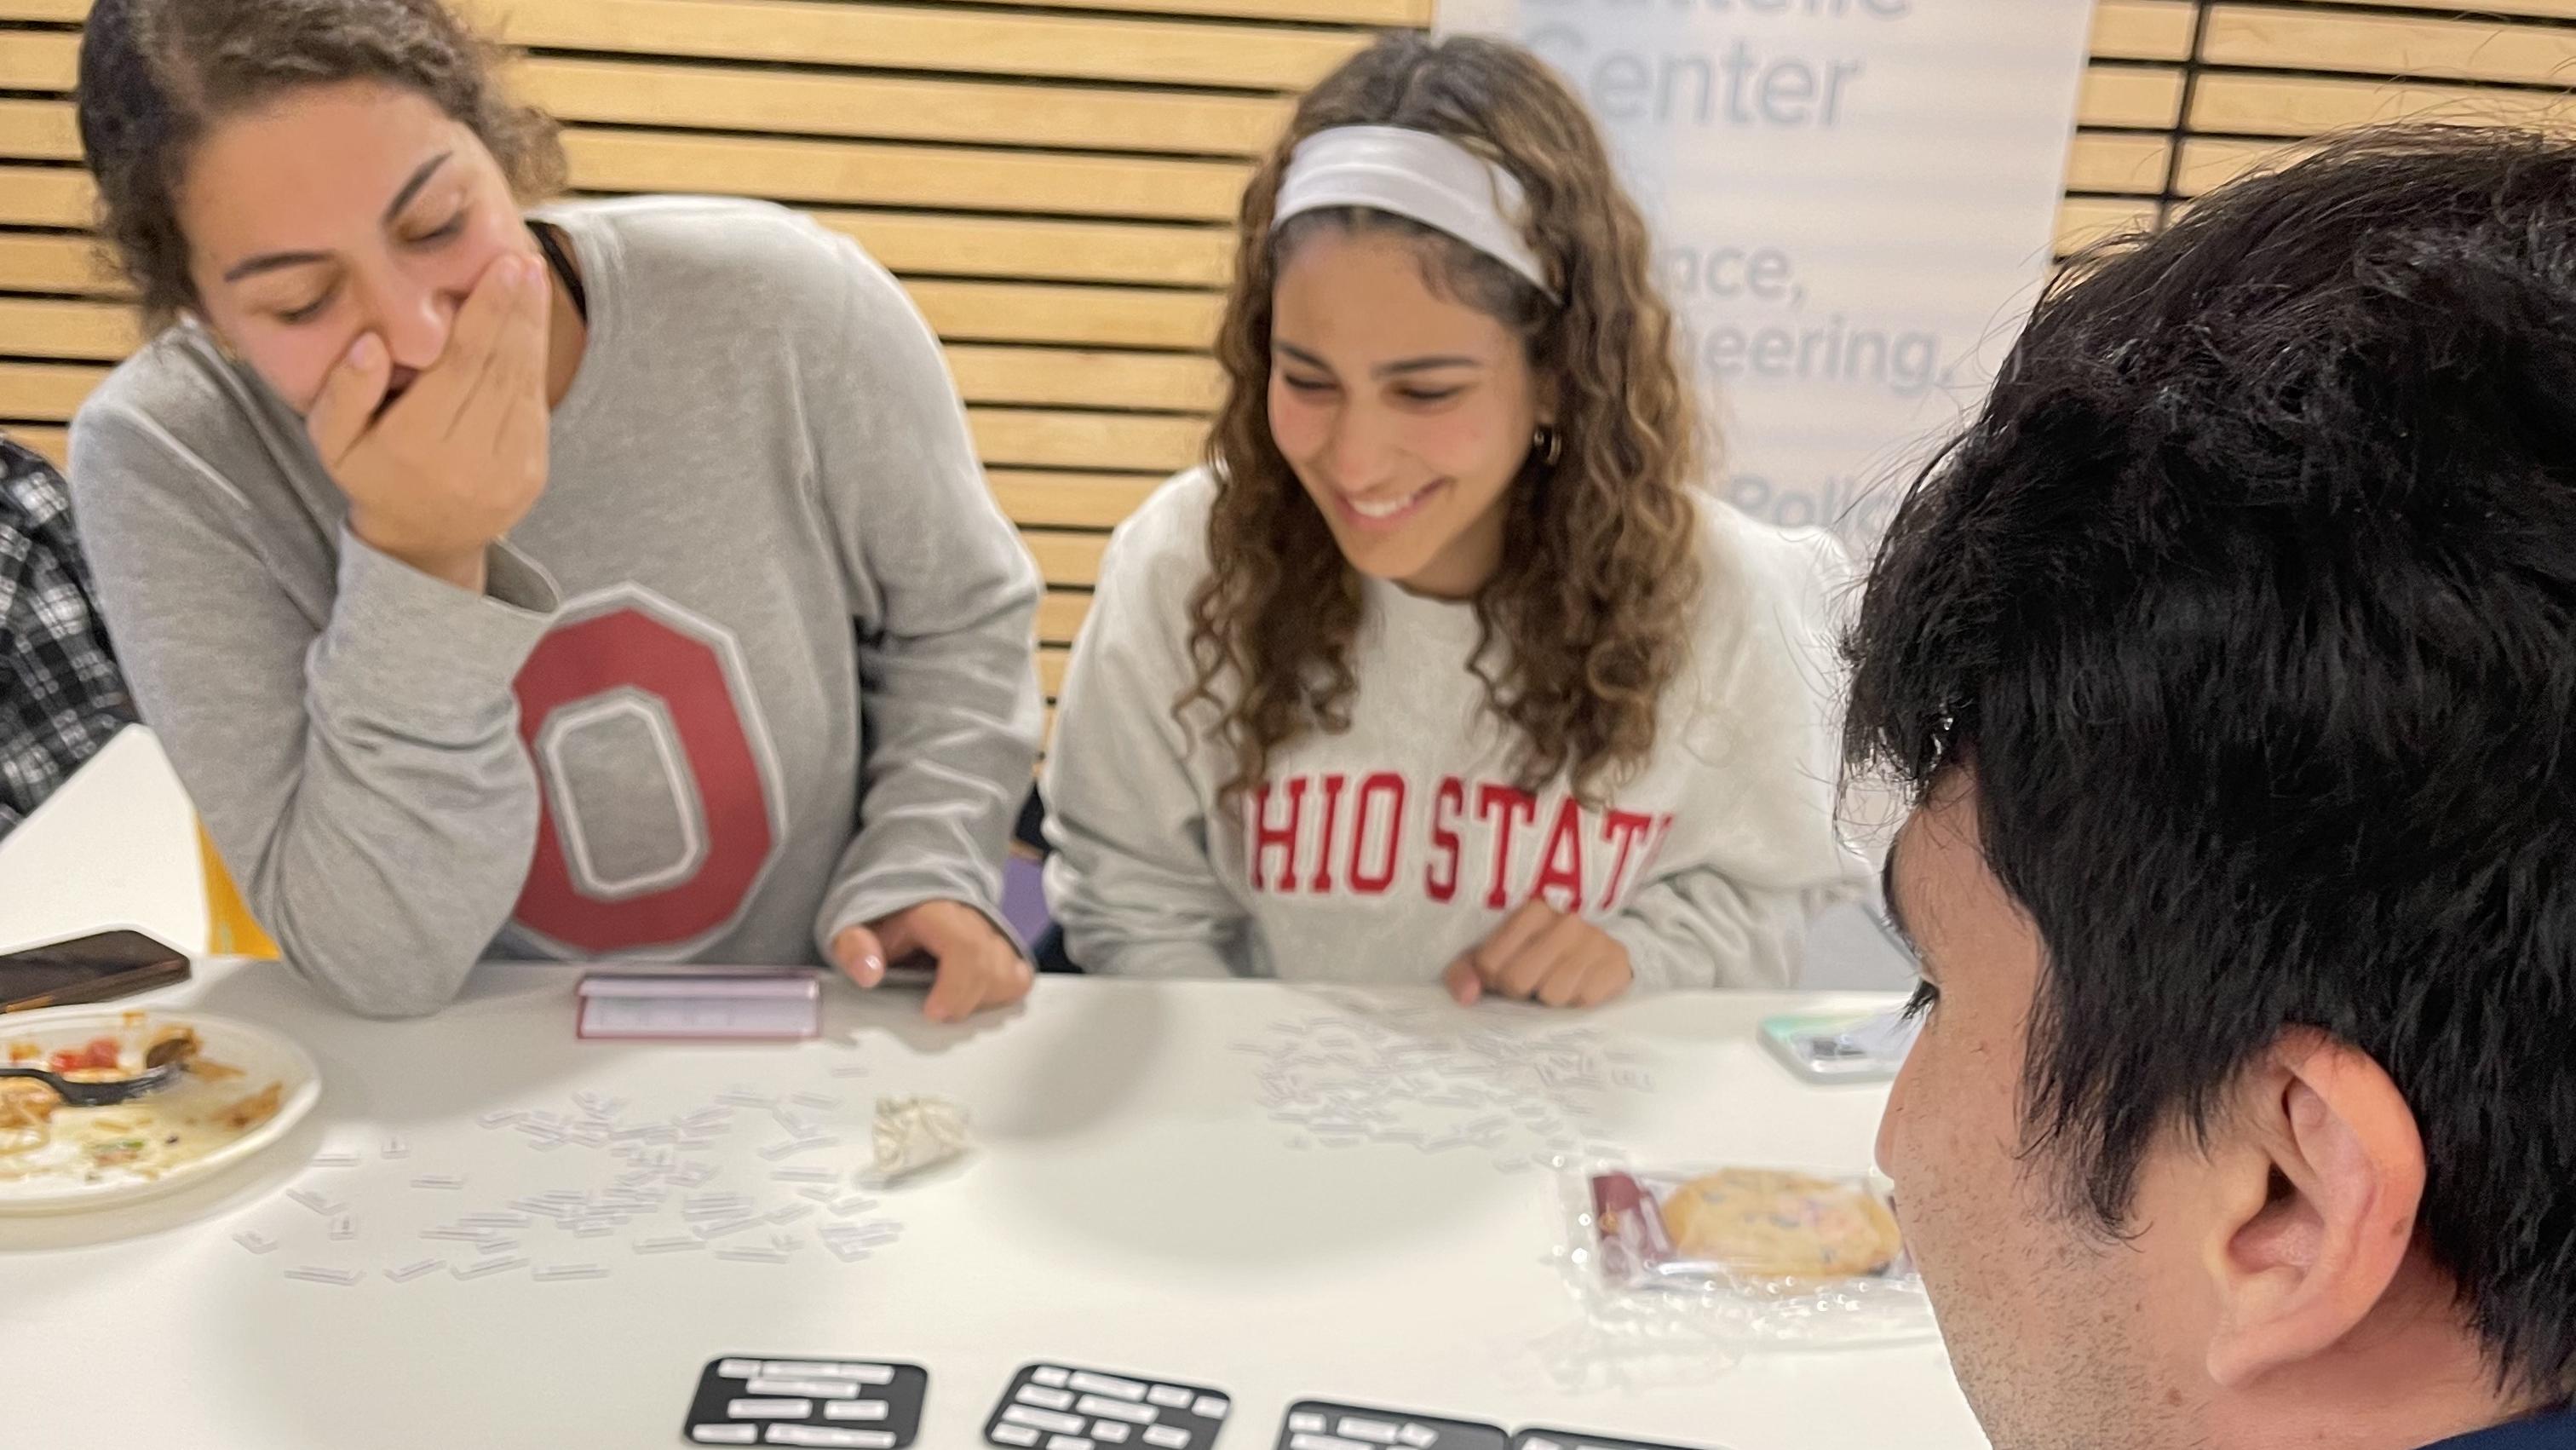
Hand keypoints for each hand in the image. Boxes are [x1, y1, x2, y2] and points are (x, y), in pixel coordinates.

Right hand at [305, 251, 551, 590]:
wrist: (421, 541)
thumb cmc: (370, 473)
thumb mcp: (333, 438)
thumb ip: (345, 391)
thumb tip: (371, 342)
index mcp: (415, 444)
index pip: (460, 367)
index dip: (486, 315)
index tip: (503, 269)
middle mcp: (467, 458)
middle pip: (498, 370)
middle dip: (515, 312)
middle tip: (524, 261)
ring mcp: (506, 469)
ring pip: (523, 385)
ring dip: (531, 328)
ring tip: (532, 279)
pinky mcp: (532, 473)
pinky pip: (535, 406)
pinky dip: (534, 361)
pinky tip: (530, 323)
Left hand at [832, 900, 1032, 1022]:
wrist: (901, 901)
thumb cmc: (881, 921)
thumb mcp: (853, 928)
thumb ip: (855, 948)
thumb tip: (870, 974)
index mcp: (937, 911)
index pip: (965, 948)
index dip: (956, 987)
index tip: (933, 1013)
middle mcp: (973, 919)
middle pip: (992, 967)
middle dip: (966, 1001)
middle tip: (936, 1012)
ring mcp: (993, 933)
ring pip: (1012, 972)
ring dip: (984, 998)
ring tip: (952, 1000)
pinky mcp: (1004, 947)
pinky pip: (1020, 976)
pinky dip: (1002, 993)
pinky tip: (974, 996)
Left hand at [1444, 899, 1633, 1008]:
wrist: (1598, 956)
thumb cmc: (1535, 958)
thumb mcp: (1494, 959)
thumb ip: (1465, 973)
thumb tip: (1466, 996)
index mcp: (1531, 911)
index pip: (1489, 964)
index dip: (1492, 982)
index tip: (1504, 979)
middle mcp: (1565, 920)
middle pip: (1518, 981)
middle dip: (1519, 993)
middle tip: (1531, 986)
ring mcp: (1595, 941)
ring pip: (1552, 995)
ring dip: (1550, 1001)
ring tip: (1556, 986)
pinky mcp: (1616, 964)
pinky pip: (1584, 1001)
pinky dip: (1578, 1004)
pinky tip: (1580, 989)